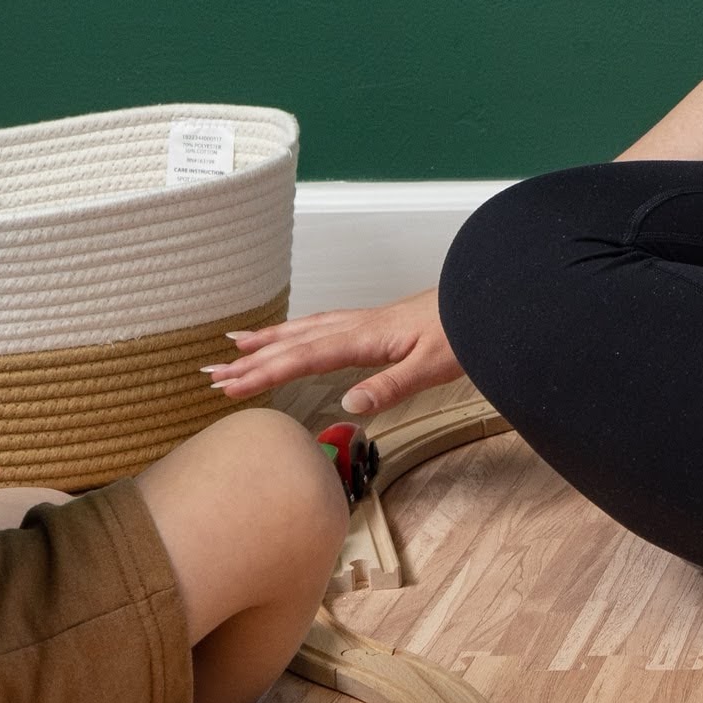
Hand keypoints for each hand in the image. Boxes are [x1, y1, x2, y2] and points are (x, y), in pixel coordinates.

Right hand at [207, 290, 456, 415]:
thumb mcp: (433, 366)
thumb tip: (347, 404)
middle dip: (252, 359)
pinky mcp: (377, 323)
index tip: (230, 385)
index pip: (305, 357)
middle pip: (295, 342)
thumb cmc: (467, 330)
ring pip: (306, 329)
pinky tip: (293, 335)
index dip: (265, 372)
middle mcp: (359, 326)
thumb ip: (391, 385)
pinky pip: (323, 324)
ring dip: (270, 339)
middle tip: (212, 372)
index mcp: (367, 338)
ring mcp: (366, 321)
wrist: (489, 298)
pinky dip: (298, 330)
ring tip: (235, 344)